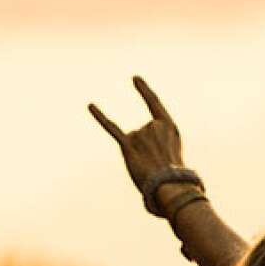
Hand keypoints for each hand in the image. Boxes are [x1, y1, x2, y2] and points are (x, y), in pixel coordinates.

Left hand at [88, 77, 186, 205]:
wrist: (171, 187)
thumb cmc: (174, 175)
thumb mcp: (172, 152)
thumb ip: (154, 142)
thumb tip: (130, 136)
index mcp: (170, 127)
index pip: (154, 103)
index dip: (144, 91)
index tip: (134, 78)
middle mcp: (154, 126)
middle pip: (143, 133)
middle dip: (147, 150)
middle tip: (160, 166)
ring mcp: (141, 134)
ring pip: (133, 140)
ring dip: (139, 155)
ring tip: (150, 167)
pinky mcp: (128, 145)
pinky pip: (112, 127)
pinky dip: (100, 116)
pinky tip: (90, 105)